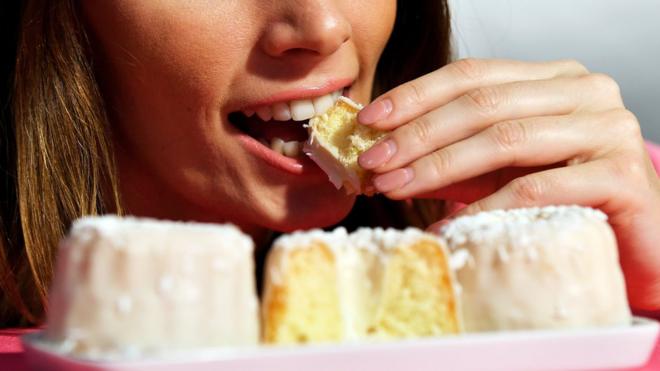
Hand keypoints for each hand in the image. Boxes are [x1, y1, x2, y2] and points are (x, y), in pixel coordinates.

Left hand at [357, 58, 659, 310]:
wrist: (636, 246)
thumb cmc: (563, 204)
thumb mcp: (496, 174)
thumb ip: (451, 158)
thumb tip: (386, 157)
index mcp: (554, 79)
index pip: (472, 74)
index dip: (415, 95)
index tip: (369, 121)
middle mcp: (586, 91)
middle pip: (483, 102)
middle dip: (418, 133)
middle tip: (374, 161)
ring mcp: (609, 128)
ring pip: (505, 138)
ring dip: (439, 165)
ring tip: (395, 186)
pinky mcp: (623, 174)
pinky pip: (536, 187)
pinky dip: (485, 206)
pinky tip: (449, 223)